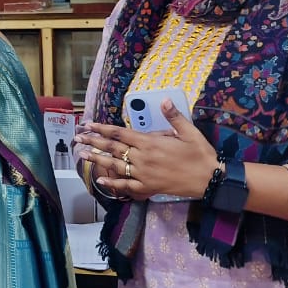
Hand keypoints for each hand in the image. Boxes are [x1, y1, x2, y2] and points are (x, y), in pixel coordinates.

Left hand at [77, 99, 219, 200]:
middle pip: (112, 149)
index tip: (88, 124)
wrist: (209, 180)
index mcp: (150, 143)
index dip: (102, 129)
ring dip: (97, 160)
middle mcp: (142, 159)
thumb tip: (164, 100)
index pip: (120, 134)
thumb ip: (174, 117)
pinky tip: (101, 181)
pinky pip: (126, 186)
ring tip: (82, 154)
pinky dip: (113, 183)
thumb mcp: (190, 132)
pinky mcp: (147, 188)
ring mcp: (143, 174)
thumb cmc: (200, 154)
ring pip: (115, 166)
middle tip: (77, 138)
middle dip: (93, 142)